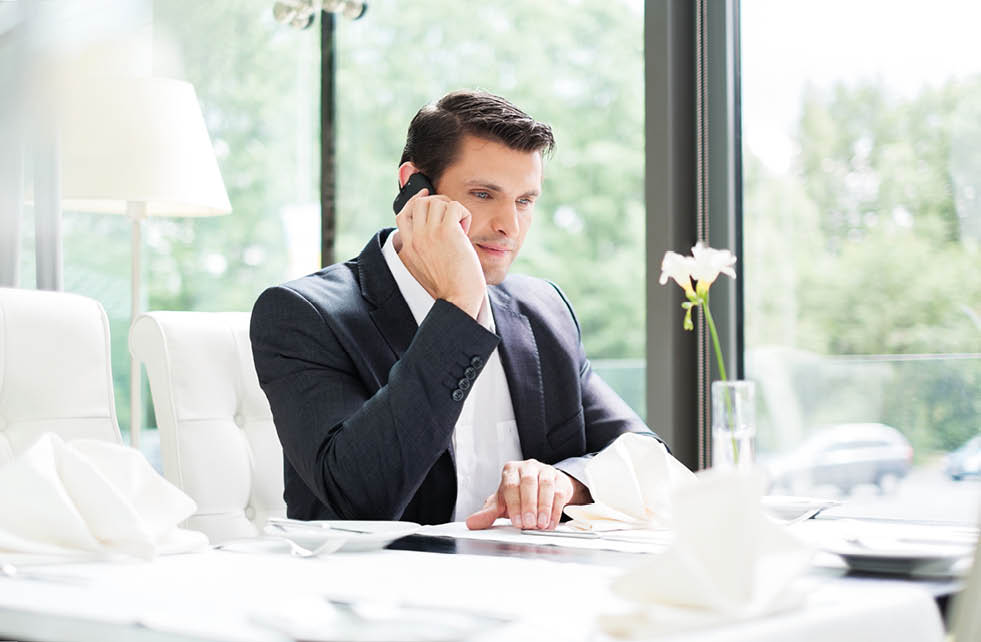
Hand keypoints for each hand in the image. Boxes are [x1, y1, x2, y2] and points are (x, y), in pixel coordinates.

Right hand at [395, 188, 485, 318]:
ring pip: (437, 202)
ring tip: (460, 227)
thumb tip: (433, 230)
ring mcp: (429, 234)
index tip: (425, 195)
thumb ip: (422, 250)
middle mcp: (414, 240)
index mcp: (407, 249)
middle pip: (420, 203)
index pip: (403, 215)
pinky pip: (455, 207)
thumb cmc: (448, 289)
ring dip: (452, 209)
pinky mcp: (447, 232)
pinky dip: (464, 214)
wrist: (457, 300)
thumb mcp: (424, 269)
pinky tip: (466, 230)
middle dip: (437, 203)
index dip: (415, 201)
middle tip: (451, 215)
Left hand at [464, 459, 590, 530]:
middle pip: (528, 483)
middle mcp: (527, 467)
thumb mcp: (502, 503)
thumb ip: (488, 513)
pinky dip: (555, 509)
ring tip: (541, 524)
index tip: (517, 521)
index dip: (514, 504)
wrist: (540, 488)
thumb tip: (472, 523)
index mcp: (510, 471)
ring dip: (544, 507)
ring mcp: (545, 470)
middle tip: (529, 524)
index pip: (510, 485)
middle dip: (529, 505)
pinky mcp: (559, 478)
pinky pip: (559, 492)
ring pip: (545, 485)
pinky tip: (550, 522)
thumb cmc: (518, 495)